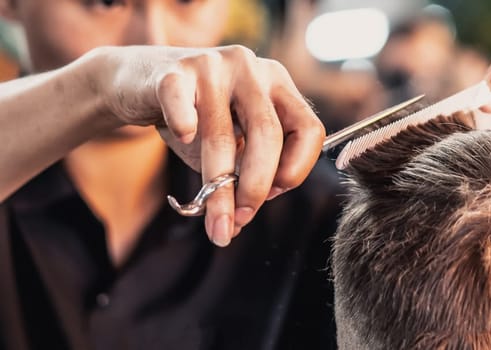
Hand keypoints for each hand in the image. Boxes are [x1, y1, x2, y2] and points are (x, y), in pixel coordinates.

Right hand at [88, 45, 323, 246]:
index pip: (308, 129)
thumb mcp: (231, 143)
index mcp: (279, 85)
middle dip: (256, 186)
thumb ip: (244, 172)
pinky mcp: (173, 70)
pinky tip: (184, 140)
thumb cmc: (196, 119)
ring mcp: (214, 66)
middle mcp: (252, 70)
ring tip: (215, 221)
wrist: (138, 83)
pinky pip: (181, 104)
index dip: (296, 168)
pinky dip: (184, 128)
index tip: (274, 196)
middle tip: (242, 219)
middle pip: (268, 134)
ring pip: (223, 134)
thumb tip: (238, 222)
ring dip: (219, 186)